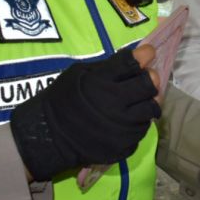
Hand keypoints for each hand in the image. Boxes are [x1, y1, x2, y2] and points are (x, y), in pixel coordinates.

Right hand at [10, 47, 161, 180]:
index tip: (147, 53)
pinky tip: (127, 119)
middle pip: (150, 85)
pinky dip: (138, 122)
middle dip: (149, 78)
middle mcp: (115, 105)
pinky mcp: (124, 145)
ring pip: (151, 109)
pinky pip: (142, 129)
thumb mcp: (79, 73)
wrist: (48, 136)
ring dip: (147, 101)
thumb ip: (109, 66)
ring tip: (137, 101)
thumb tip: (137, 58)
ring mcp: (122, 127)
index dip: (145, 55)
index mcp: (101, 82)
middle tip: (144, 79)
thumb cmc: (63, 99)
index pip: (133, 63)